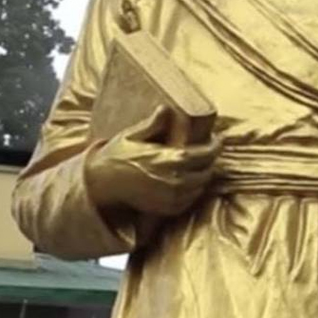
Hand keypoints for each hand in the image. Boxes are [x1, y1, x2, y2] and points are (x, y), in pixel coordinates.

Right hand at [85, 106, 220, 216]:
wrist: (101, 183)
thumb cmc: (117, 156)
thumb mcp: (134, 135)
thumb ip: (154, 123)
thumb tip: (166, 109)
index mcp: (172, 159)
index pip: (208, 153)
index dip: (216, 145)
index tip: (216, 139)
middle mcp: (177, 180)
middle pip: (207, 172)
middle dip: (210, 161)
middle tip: (207, 151)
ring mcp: (173, 197)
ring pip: (200, 187)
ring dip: (202, 176)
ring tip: (197, 166)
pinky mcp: (167, 209)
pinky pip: (190, 201)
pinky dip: (192, 191)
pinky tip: (186, 181)